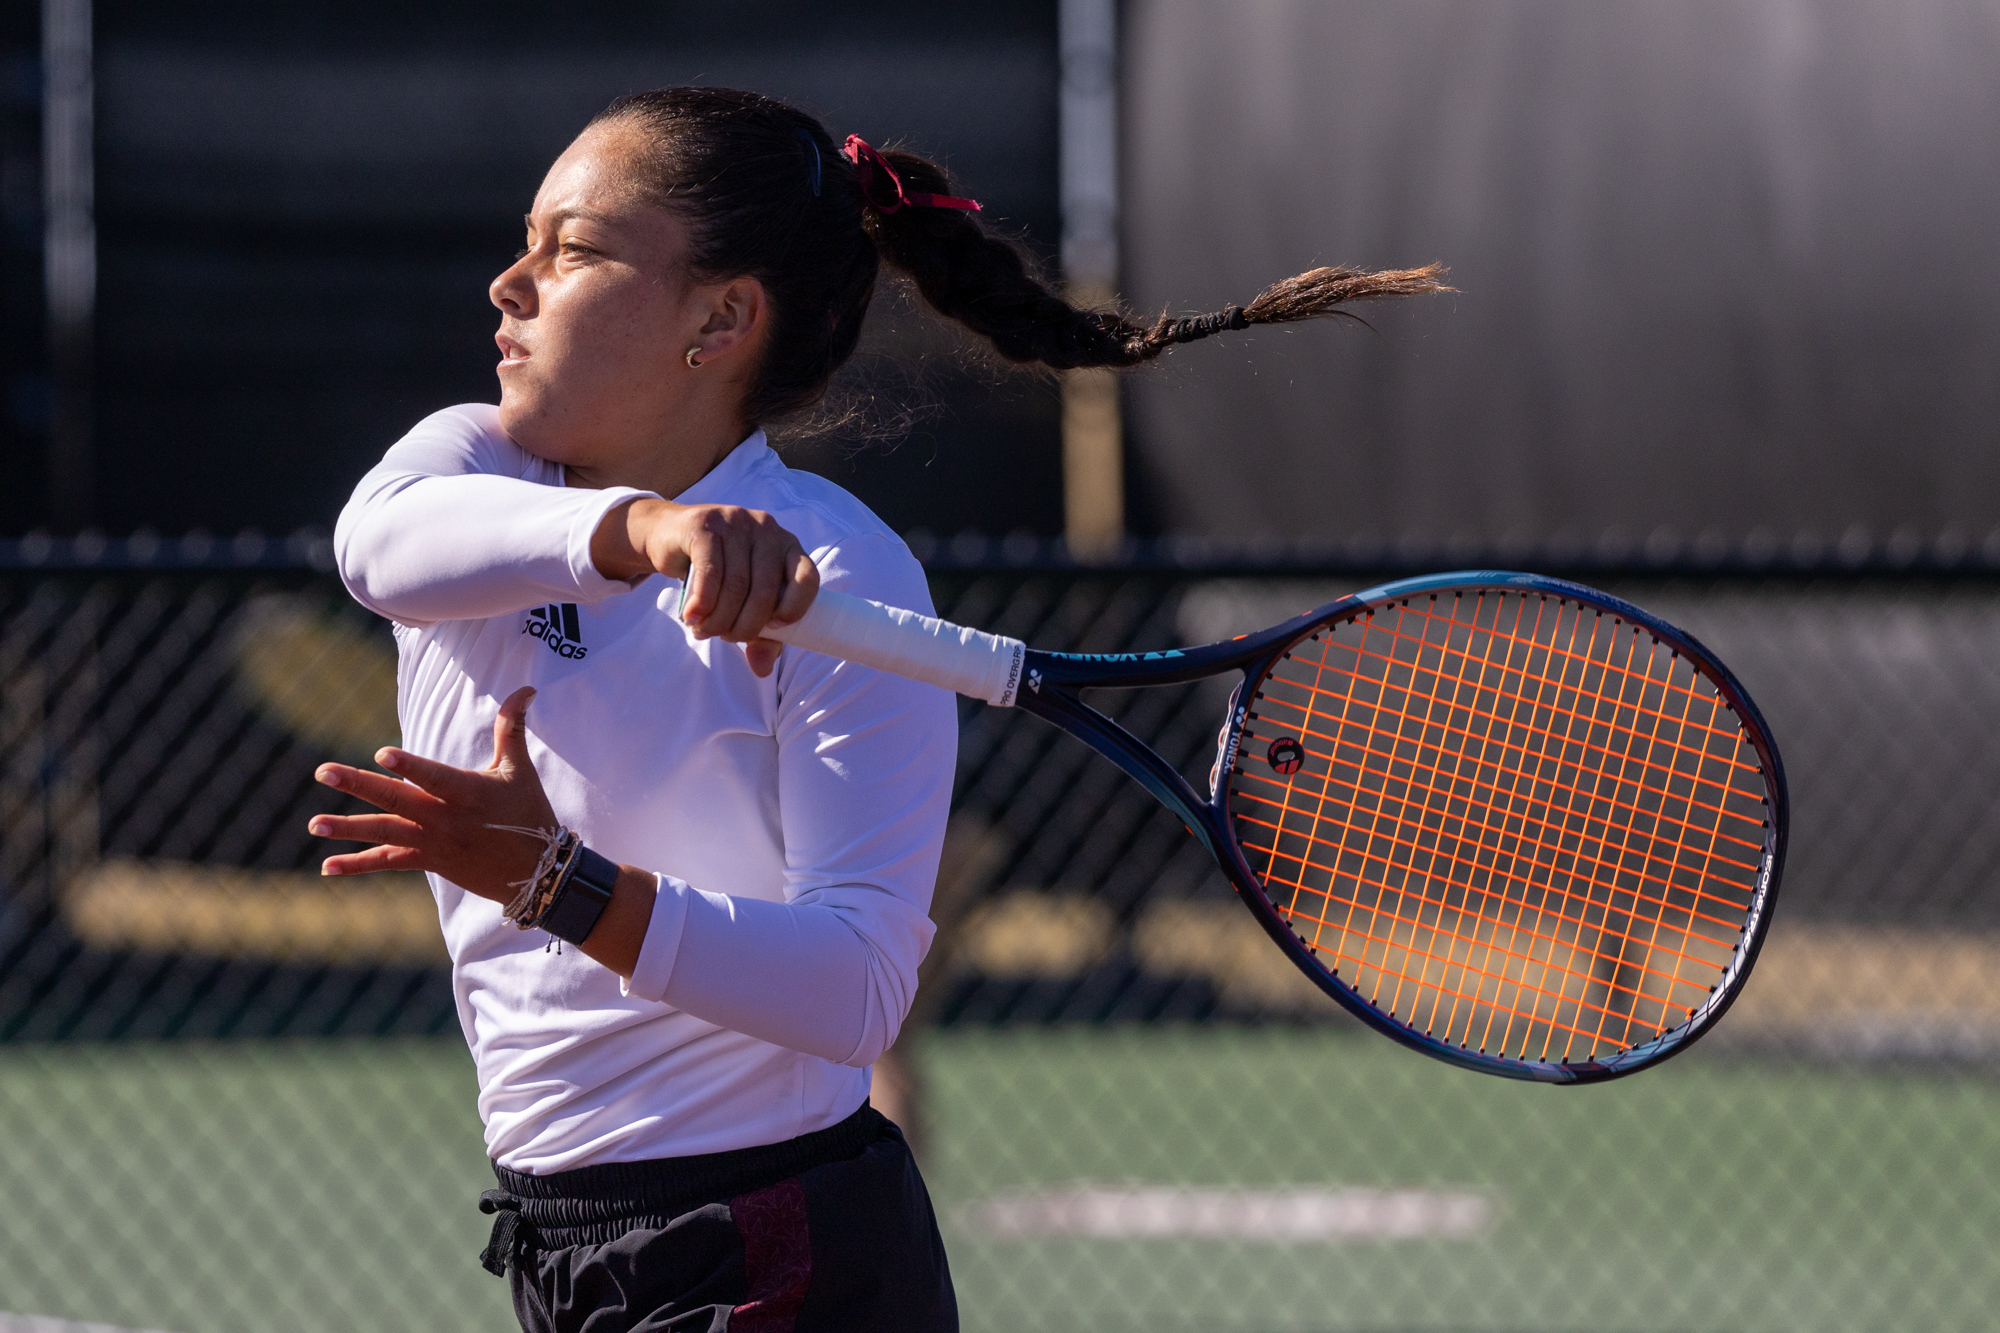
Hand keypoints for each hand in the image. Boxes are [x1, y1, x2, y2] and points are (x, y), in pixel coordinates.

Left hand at [309, 686, 557, 900]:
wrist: (535, 870)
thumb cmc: (528, 812)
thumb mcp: (520, 769)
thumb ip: (512, 728)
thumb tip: (527, 688)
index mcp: (467, 791)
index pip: (433, 776)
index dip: (409, 765)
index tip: (381, 753)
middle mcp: (445, 817)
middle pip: (396, 800)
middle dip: (357, 784)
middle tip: (323, 771)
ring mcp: (433, 841)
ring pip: (384, 832)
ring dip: (347, 828)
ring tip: (313, 823)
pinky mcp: (428, 860)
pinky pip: (388, 861)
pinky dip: (357, 865)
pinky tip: (326, 866)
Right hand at [591, 497, 817, 676]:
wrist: (669, 536)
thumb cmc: (716, 572)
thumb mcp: (742, 602)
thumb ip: (760, 635)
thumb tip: (761, 669)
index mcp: (787, 547)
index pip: (807, 577)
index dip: (795, 607)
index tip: (775, 628)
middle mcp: (767, 530)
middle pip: (765, 590)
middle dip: (745, 626)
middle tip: (725, 638)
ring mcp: (737, 523)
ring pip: (735, 584)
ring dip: (718, 619)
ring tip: (703, 631)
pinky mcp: (706, 524)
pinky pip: (710, 571)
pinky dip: (702, 602)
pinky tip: (692, 616)